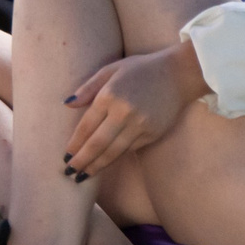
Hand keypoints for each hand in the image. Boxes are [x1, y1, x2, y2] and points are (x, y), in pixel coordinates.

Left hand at [61, 41, 207, 176]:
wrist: (178, 74)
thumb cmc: (140, 69)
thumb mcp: (111, 69)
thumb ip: (88, 88)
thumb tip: (67, 103)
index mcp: (109, 96)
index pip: (86, 126)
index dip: (74, 144)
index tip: (65, 156)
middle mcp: (124, 113)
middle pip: (98, 144)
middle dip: (82, 161)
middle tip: (70, 173)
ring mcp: (140, 125)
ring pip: (114, 152)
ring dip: (97, 166)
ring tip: (84, 176)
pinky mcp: (152, 133)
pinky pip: (130, 149)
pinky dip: (116, 157)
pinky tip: (105, 163)